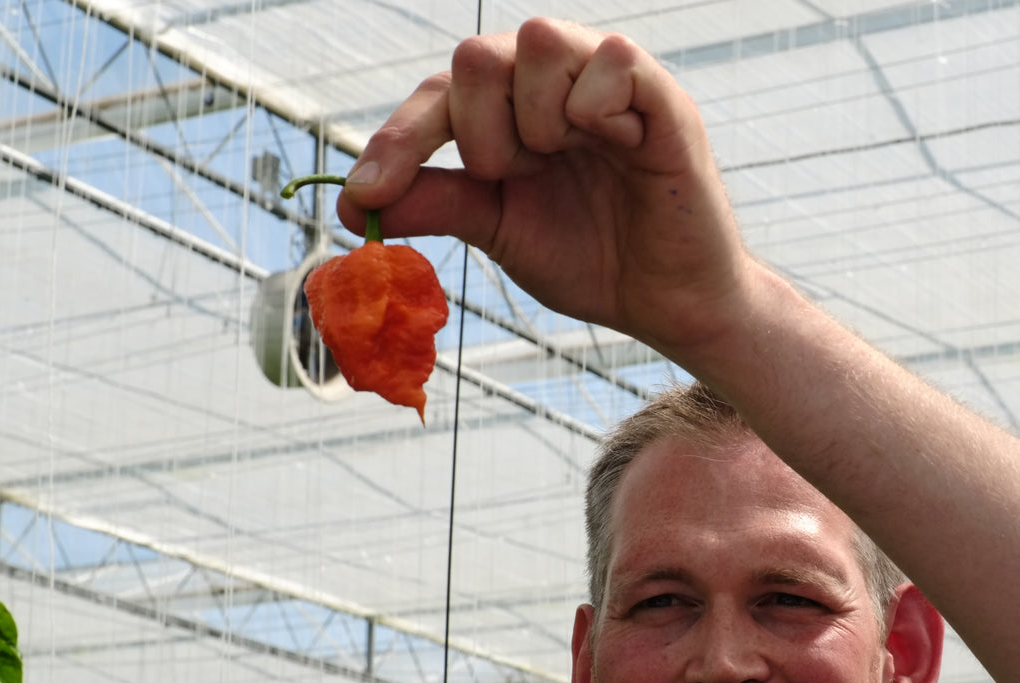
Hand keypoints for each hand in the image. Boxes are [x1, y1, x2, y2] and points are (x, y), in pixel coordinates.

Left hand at [337, 18, 751, 352]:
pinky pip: (615, 60)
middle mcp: (555, 84)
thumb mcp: (500, 230)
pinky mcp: (662, 99)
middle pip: (477, 54)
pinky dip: (597, 108)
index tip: (368, 195)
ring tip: (565, 162)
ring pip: (540, 40)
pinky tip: (616, 146)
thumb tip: (353, 202)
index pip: (439, 95)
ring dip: (537, 117)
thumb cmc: (592, 260)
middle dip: (479, 132)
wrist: (665, 305)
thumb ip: (437, 202)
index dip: (397, 140)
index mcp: (512, 111)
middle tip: (513, 177)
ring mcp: (607, 85)